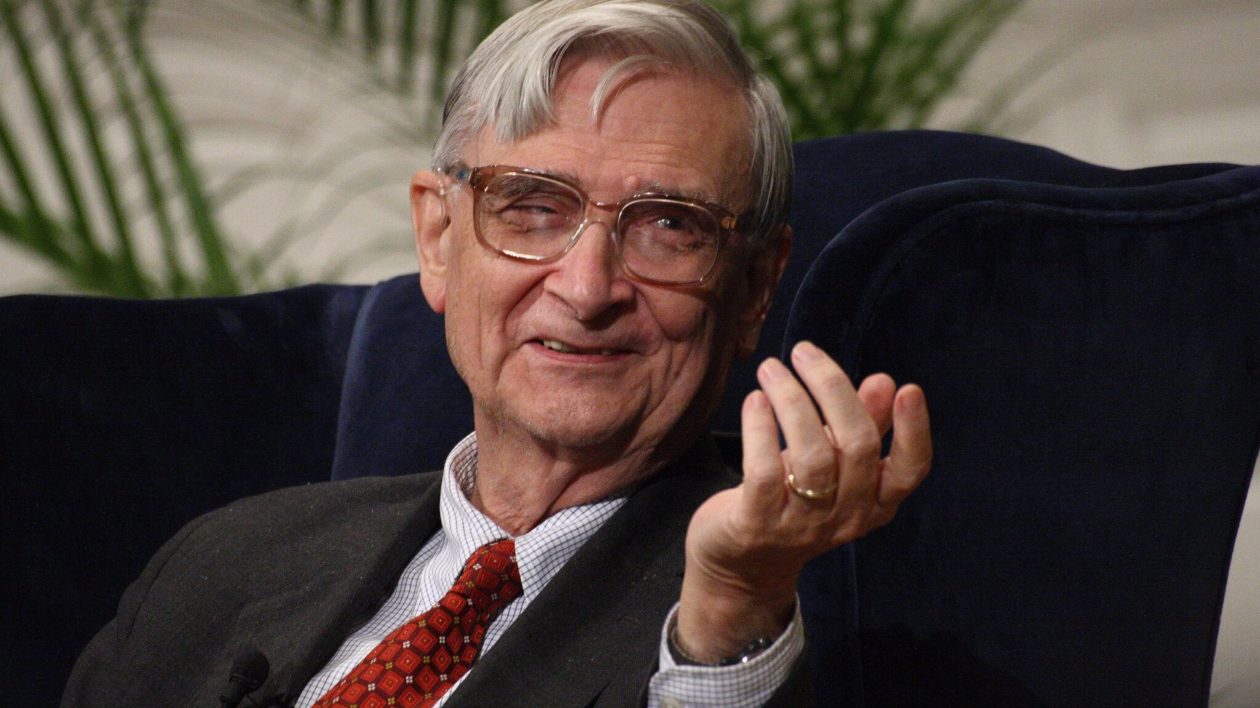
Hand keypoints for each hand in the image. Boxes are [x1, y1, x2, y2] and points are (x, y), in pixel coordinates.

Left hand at [674, 340, 931, 661]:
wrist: (742, 565)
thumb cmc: (794, 499)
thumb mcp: (833, 463)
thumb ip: (861, 425)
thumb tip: (884, 382)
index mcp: (875, 502)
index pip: (910, 471)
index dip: (913, 431)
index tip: (908, 389)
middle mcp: (846, 517)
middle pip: (856, 446)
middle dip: (832, 388)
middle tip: (804, 352)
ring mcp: (802, 525)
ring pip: (811, 455)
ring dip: (791, 400)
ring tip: (771, 369)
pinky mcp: (757, 526)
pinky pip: (763, 471)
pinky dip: (760, 428)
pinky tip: (754, 401)